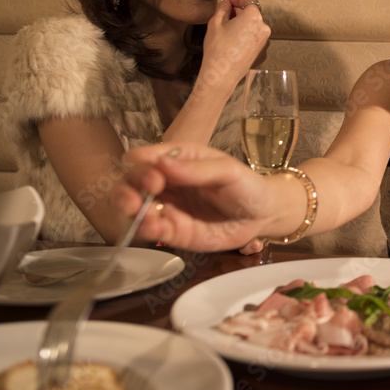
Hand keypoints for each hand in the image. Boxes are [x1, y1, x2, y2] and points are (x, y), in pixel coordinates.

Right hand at [113, 142, 279, 251]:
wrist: (262, 214)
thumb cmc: (246, 185)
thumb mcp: (227, 171)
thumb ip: (196, 169)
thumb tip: (163, 163)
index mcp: (176, 159)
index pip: (142, 158)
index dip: (140, 167)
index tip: (156, 178)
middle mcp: (166, 183)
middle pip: (129, 183)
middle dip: (127, 190)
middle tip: (139, 199)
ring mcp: (167, 207)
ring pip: (133, 209)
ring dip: (133, 213)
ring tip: (149, 216)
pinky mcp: (173, 231)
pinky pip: (151, 231)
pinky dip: (147, 231)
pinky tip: (155, 229)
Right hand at [199, 0, 270, 92]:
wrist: (221, 74)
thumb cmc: (217, 49)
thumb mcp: (216, 22)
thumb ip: (223, 7)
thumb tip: (225, 0)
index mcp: (254, 17)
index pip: (250, 0)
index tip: (229, 0)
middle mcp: (264, 28)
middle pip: (253, 14)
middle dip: (239, 12)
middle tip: (224, 15)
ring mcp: (265, 42)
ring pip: (254, 27)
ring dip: (243, 25)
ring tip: (227, 32)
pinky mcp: (263, 53)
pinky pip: (255, 39)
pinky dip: (247, 37)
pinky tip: (234, 43)